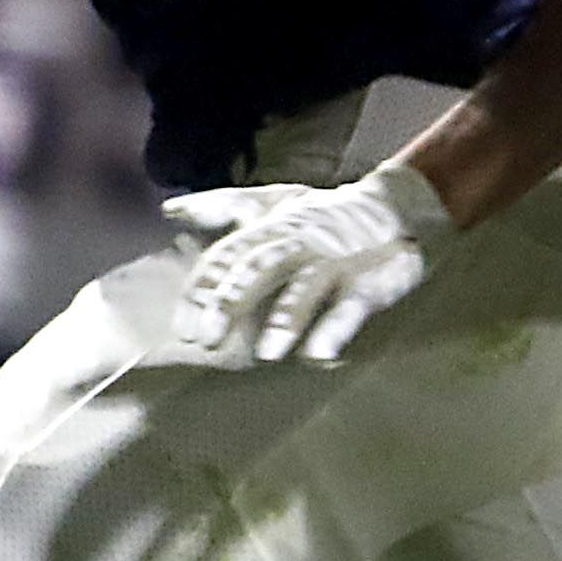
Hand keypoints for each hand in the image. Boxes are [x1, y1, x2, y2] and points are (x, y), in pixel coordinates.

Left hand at [167, 162, 453, 363]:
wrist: (391, 207)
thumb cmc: (319, 215)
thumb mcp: (271, 203)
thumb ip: (222, 208)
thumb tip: (170, 210)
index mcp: (271, 228)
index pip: (229, 256)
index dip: (204, 291)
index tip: (183, 327)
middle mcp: (299, 242)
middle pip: (261, 267)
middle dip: (233, 302)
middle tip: (208, 339)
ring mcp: (336, 261)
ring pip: (307, 287)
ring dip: (286, 319)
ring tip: (268, 354)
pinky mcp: (369, 281)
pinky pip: (351, 306)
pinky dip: (336, 329)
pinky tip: (320, 357)